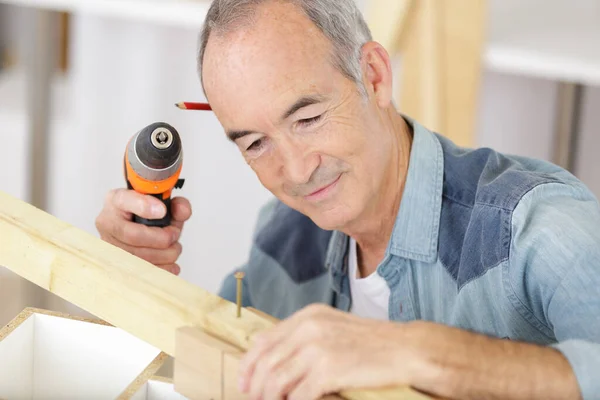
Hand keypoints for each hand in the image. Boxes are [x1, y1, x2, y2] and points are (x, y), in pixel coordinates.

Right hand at [95, 189, 191, 274]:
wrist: (138, 229)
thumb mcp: (164, 204)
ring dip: (166, 254)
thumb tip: (182, 211)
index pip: (124, 201)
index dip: (144, 207)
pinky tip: (169, 262)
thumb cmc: (149, 216)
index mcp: (117, 200)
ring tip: (173, 247)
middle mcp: (108, 222)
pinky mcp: (118, 266)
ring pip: (140, 257)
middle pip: (134, 236)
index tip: (162, 211)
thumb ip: (176, 205)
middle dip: (162, 238)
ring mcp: (110, 246)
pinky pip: (143, 273)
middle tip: (174, 234)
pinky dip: (164, 269)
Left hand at [238, 304, 420, 399]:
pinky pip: (298, 396)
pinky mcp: (329, 369)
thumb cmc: (372, 342)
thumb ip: (304, 337)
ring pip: (276, 381)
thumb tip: (277, 362)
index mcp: (308, 316)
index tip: (245, 382)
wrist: (404, 348)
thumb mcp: (332, 328)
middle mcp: (309, 327)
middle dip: (255, 387)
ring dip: (270, 399)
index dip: (249, 365)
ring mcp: (318, 348)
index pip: (263, 340)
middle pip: (265, 362)